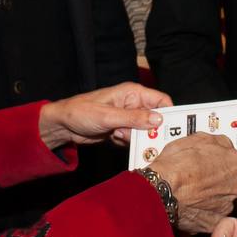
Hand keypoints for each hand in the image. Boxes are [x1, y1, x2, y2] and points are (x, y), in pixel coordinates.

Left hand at [38, 82, 170, 148]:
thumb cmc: (80, 112)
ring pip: (145, 132)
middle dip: (151, 131)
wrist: (62, 125)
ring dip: (136, 138)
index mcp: (133, 93)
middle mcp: (133, 104)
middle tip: (143, 139)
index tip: (174, 129)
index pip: (161, 101)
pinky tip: (114, 138)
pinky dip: (127, 143)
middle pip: (156, 119)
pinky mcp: (122, 130)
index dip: (170, 114)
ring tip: (118, 135)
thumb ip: (134, 118)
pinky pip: (134, 139)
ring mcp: (128, 118)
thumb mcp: (108, 116)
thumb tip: (158, 120)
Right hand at [148, 134, 236, 232]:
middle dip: (225, 181)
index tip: (221, 164)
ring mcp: (227, 206)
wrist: (161, 190)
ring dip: (214, 197)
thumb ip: (219, 143)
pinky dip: (205, 212)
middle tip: (206, 178)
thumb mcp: (199, 139)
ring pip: (225, 201)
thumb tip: (223, 145)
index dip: (229, 164)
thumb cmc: (177, 165)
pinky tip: (192, 205)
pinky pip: (213, 217)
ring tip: (195, 192)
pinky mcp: (215, 223)